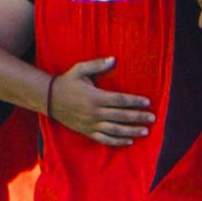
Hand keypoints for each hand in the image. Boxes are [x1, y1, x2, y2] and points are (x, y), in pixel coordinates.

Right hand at [41, 58, 155, 145]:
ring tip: (145, 131)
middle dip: (138, 117)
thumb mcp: (80, 69)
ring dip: (131, 131)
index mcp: (95, 97)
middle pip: (121, 116)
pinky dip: (117, 141)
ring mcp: (90, 124)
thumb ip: (97, 65)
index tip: (147, 102)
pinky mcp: (87, 131)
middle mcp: (94, 112)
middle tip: (152, 118)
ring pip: (115, 130)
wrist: (49, 99)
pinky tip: (129, 141)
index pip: (120, 100)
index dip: (134, 101)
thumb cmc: (67, 82)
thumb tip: (114, 59)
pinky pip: (104, 138)